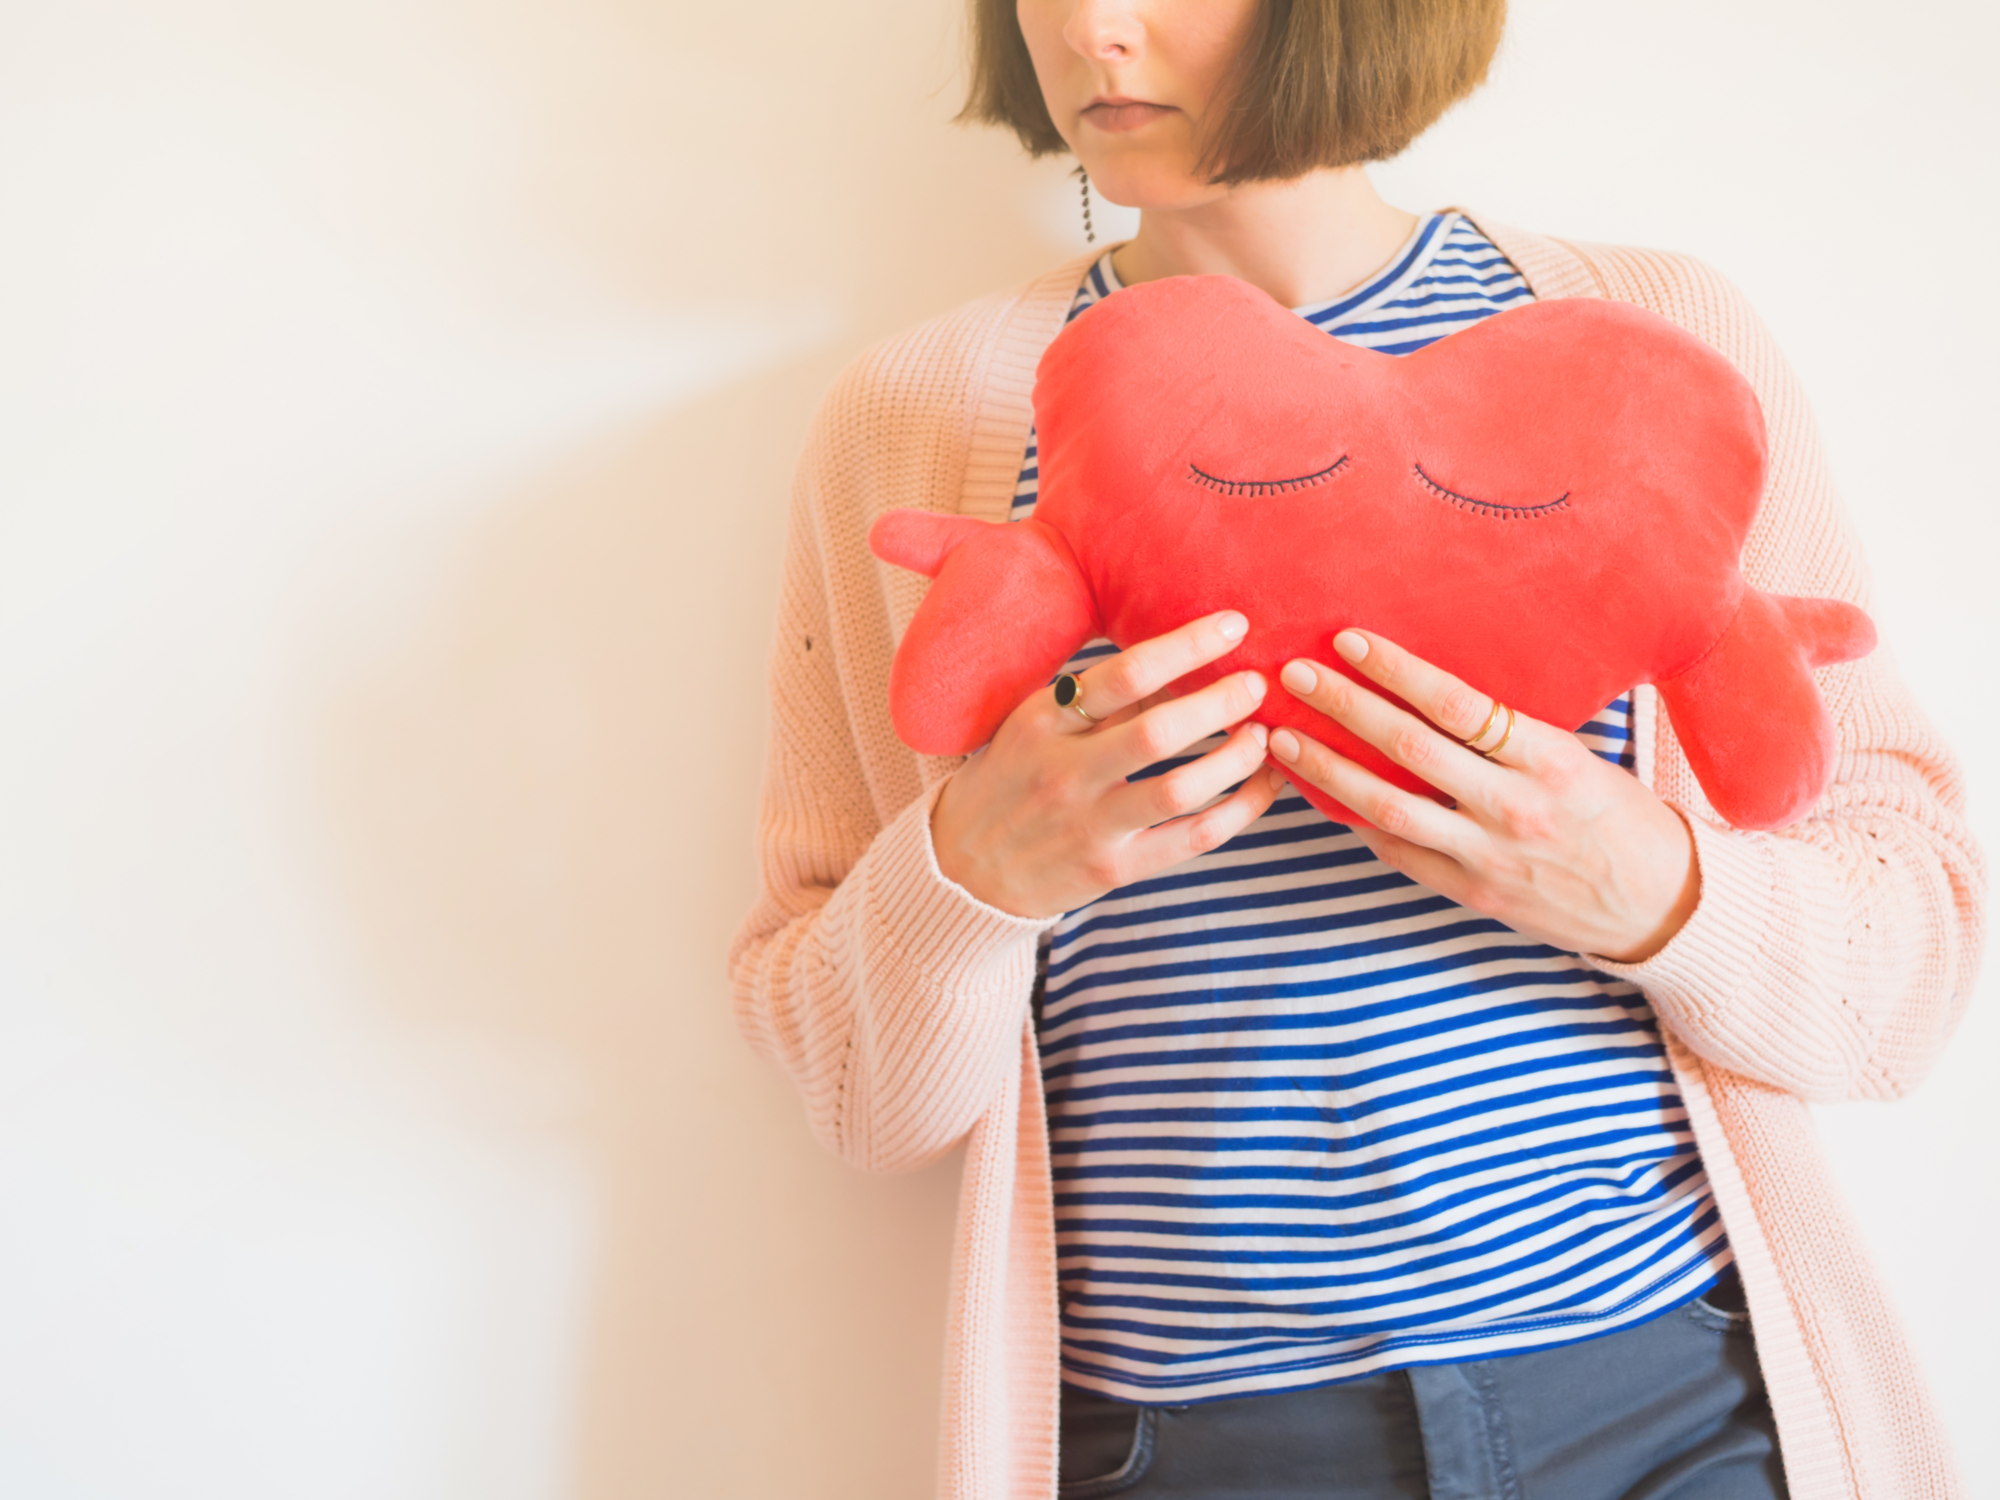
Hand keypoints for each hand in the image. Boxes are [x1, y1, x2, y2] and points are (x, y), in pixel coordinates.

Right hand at [930, 611, 1281, 919]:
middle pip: (1157, 731)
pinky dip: (1239, 811)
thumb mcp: (1035, 728)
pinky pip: (1191, 839)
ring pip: (1181, 788)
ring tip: (1264, 737)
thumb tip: (1180, 660)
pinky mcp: (1113, 869)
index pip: (1123, 674)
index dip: (1186, 645)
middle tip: (1258, 684)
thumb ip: (1099, 700)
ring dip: (1236, 758)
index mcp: (1042, 722)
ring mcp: (1089, 824)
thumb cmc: (1011, 781)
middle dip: (1221, 701)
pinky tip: (1263, 788)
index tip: (1233, 625)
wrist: (962, 870)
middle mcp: (1064, 772)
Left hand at [1268, 630, 1698, 962]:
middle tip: (1295, 676)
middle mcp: (1514, 806)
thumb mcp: (1579, 758)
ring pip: (1386, 808)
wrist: (1662, 906)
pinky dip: (1356, 823)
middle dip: (1344, 708)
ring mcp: (1488, 855)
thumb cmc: (1620, 817)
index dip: (1397, 670)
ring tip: (1282, 739)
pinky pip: (1398, 853)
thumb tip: (1431, 690)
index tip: (1349, 641)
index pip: (1457, 704)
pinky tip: (1321, 795)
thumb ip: (1509, 733)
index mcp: (1549, 759)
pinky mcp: (1472, 893)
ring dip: (1327, 771)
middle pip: (1409, 749)